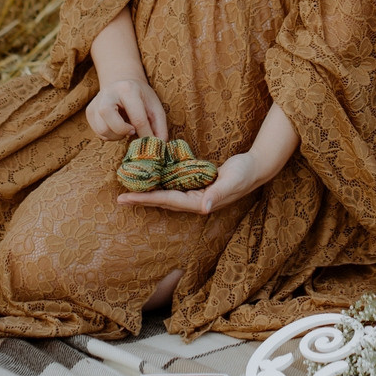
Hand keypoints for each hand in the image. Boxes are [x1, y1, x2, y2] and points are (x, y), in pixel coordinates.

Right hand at [86, 77, 167, 141]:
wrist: (121, 82)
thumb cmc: (140, 96)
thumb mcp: (154, 106)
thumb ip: (159, 126)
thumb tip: (160, 144)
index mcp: (128, 89)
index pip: (138, 119)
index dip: (146, 135)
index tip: (151, 143)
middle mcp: (108, 94)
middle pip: (113, 124)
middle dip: (124, 133)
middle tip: (132, 130)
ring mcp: (96, 102)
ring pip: (103, 130)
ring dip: (116, 136)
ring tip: (124, 128)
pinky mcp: (89, 111)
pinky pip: (97, 132)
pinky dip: (109, 135)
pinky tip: (116, 126)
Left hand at [117, 150, 265, 213]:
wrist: (256, 168)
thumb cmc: (245, 173)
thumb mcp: (233, 181)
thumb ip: (219, 194)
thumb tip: (204, 207)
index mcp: (200, 202)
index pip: (168, 201)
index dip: (147, 199)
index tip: (127, 198)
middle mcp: (195, 201)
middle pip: (163, 201)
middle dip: (142, 199)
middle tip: (120, 198)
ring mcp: (196, 194)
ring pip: (167, 195)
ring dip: (149, 193)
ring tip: (131, 189)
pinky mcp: (197, 185)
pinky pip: (174, 186)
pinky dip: (161, 183)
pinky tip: (152, 178)